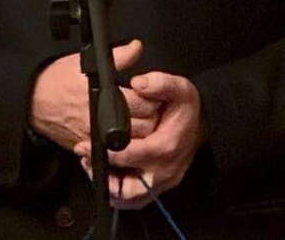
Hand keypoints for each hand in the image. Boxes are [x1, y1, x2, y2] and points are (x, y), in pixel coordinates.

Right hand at [29, 40, 158, 150]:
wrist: (32, 101)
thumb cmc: (57, 80)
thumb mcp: (86, 61)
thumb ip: (117, 56)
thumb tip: (137, 47)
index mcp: (105, 95)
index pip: (144, 103)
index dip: (153, 97)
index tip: (154, 93)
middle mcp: (102, 119)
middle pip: (144, 125)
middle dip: (151, 116)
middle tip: (151, 107)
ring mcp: (96, 136)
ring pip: (133, 142)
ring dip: (140, 133)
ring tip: (140, 120)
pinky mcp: (89, 147)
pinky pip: (115, 151)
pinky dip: (122, 145)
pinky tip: (123, 132)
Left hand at [76, 72, 203, 208]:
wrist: (200, 127)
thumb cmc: (185, 110)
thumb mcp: (179, 88)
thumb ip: (159, 82)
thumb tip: (138, 83)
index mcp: (166, 147)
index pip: (129, 156)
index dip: (104, 151)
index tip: (86, 143)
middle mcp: (164, 171)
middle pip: (126, 186)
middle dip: (101, 175)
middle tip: (85, 158)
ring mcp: (161, 184)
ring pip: (127, 198)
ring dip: (106, 186)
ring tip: (91, 166)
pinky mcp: (156, 190)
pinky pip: (131, 200)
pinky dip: (116, 192)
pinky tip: (105, 175)